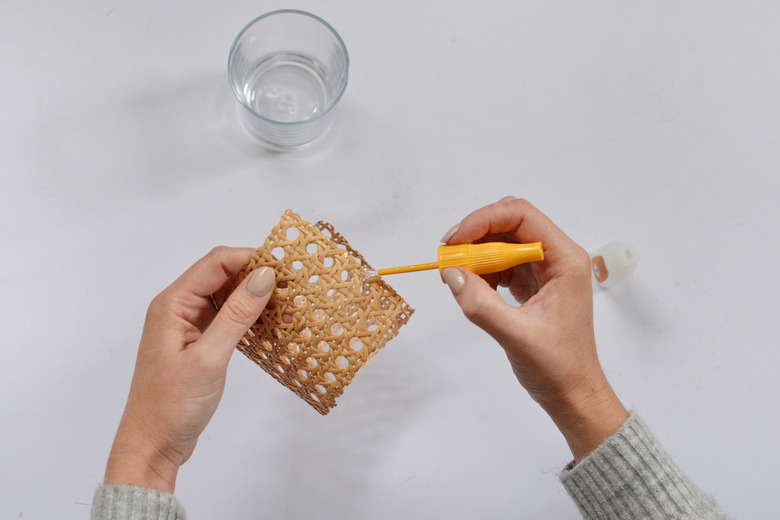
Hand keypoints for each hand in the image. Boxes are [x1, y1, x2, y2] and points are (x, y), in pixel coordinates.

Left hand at [104, 247, 274, 492]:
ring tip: (288, 314)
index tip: (286, 271)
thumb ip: (236, 314)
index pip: (217, 263)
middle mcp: (178, 308)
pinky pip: (226, 319)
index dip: (251, 260)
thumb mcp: (209, 357)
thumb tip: (264, 276)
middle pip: (223, 276)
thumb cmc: (172, 405)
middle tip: (293, 296)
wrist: (153, 445)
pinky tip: (271, 329)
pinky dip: (249, 320)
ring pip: (227, 298)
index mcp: (172, 304)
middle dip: (258, 281)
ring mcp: (187, 326)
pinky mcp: (197, 343)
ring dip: (256, 302)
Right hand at [441, 197, 627, 459]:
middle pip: (511, 222)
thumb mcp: (517, 337)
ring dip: (476, 251)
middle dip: (476, 233)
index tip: (455, 240)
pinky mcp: (532, 283)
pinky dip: (481, 268)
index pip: (522, 215)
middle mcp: (557, 257)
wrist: (573, 393)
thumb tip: (451, 273)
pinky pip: (501, 262)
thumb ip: (481, 304)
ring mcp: (544, 269)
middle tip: (448, 254)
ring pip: (503, 240)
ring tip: (455, 274)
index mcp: (565, 260)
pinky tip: (470, 286)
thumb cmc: (558, 367)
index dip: (484, 220)